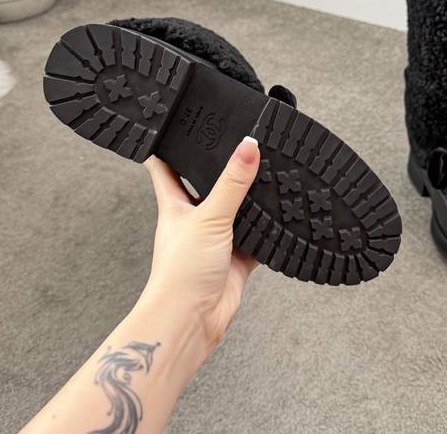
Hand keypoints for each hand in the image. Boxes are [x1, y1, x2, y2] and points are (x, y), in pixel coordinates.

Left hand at [141, 137, 259, 350]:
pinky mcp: (237, 258)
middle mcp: (195, 219)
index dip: (171, 146)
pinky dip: (268, 229)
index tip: (180, 125)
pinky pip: (256, 238)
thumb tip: (248, 146)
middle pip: (207, 185)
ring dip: (248, 198)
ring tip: (267, 171)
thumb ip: (232, 182)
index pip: (167, 166)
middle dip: (221, 168)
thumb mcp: (208, 217)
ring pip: (235, 210)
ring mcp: (216, 239)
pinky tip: (280, 216)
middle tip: (237, 143)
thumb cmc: (180, 273)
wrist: (192, 320)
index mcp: (175, 205)